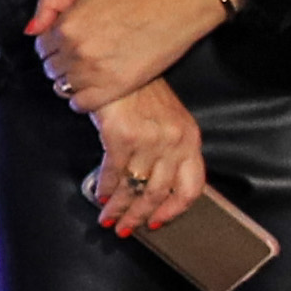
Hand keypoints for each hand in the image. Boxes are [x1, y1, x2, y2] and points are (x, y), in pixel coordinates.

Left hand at [27, 0, 227, 111]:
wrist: (173, 3)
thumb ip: (49, 3)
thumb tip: (32, 29)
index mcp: (66, 26)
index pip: (41, 46)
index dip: (53, 43)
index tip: (67, 41)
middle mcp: (76, 51)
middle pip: (51, 68)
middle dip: (61, 61)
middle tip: (80, 54)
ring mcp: (95, 72)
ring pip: (63, 87)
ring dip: (70, 80)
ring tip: (89, 69)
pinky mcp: (115, 87)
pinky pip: (82, 104)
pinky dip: (81, 99)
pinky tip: (92, 87)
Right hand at [78, 79, 208, 242]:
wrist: (119, 62)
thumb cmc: (140, 89)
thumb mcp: (168, 118)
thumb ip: (168, 147)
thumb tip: (152, 180)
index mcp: (189, 138)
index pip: (191, 187)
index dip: (175, 210)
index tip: (159, 221)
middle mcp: (173, 142)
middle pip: (159, 193)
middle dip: (140, 216)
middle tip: (127, 228)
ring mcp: (148, 141)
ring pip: (135, 188)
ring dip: (119, 208)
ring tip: (108, 218)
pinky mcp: (121, 137)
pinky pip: (113, 173)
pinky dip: (104, 188)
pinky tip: (99, 194)